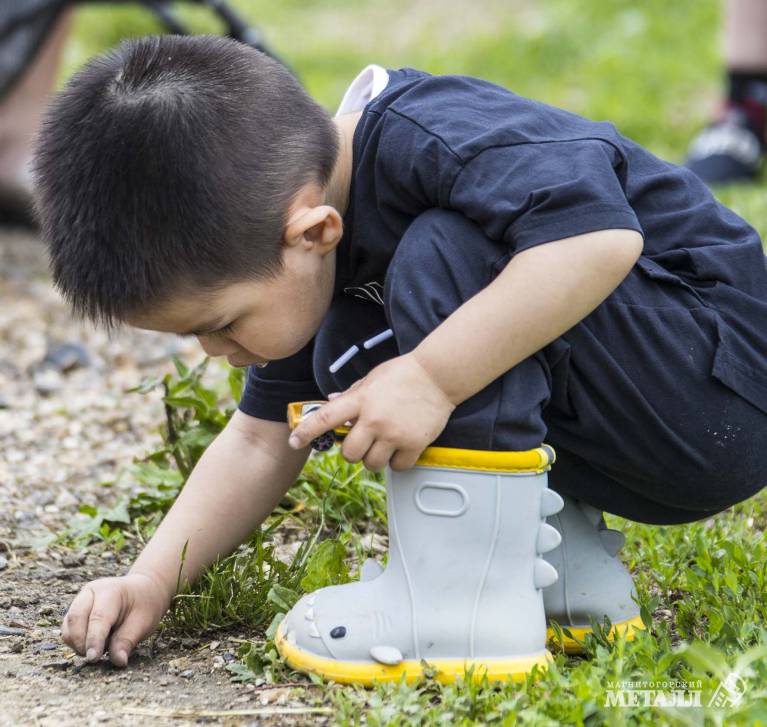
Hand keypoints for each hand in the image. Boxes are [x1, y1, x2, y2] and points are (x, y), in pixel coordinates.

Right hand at [61, 572, 171, 667]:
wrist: (142, 591)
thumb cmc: (144, 605)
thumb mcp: (144, 622)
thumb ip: (128, 640)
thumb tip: (118, 661)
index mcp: (111, 591)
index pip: (98, 617)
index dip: (94, 639)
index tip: (93, 658)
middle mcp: (91, 592)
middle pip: (75, 619)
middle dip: (81, 643)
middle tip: (95, 657)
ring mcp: (81, 600)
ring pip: (68, 627)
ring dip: (78, 644)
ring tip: (101, 647)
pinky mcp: (75, 611)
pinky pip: (67, 630)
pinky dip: (76, 642)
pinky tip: (94, 643)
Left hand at [289, 353, 454, 470]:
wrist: (438, 376)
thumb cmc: (404, 374)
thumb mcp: (372, 378)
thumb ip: (352, 394)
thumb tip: (330, 402)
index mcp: (360, 400)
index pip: (326, 418)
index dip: (306, 431)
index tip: (294, 441)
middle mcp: (374, 419)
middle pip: (349, 454)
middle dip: (353, 452)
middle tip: (363, 443)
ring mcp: (394, 433)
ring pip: (371, 464)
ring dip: (374, 459)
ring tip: (384, 445)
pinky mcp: (414, 444)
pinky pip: (397, 467)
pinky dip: (397, 462)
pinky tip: (401, 448)